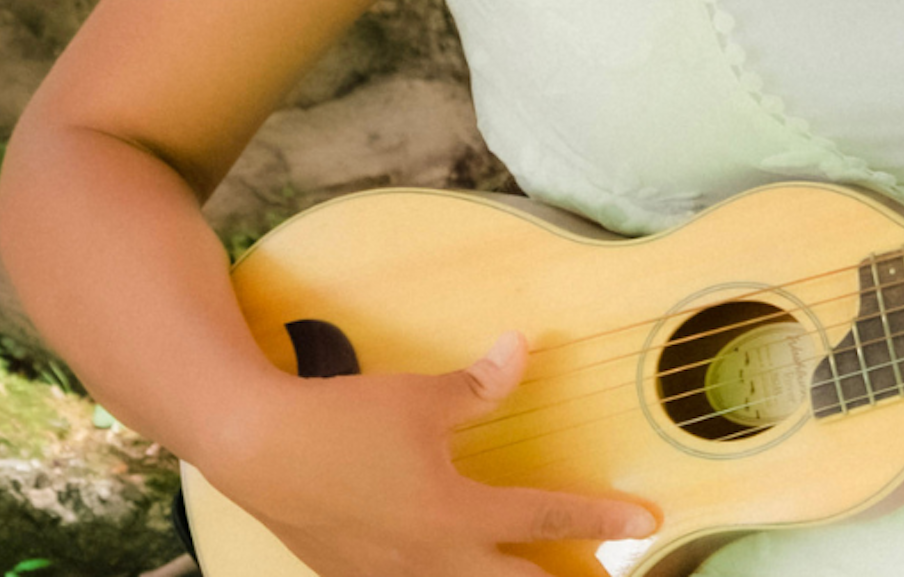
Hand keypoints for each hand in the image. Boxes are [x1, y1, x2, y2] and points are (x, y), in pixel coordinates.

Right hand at [202, 330, 660, 576]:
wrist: (258, 450)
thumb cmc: (344, 421)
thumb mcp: (421, 398)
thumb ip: (480, 384)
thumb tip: (523, 348)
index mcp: (454, 515)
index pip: (545, 518)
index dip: (600, 519)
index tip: (645, 524)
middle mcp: (430, 561)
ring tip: (538, 574)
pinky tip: (454, 569)